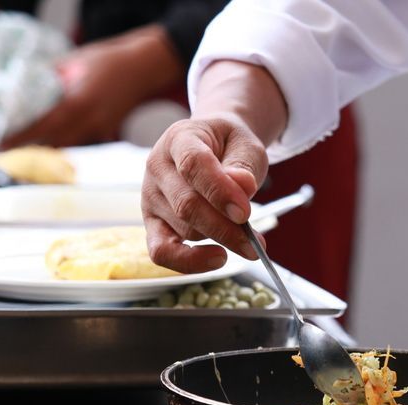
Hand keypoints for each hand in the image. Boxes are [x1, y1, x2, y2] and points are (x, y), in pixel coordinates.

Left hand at [1, 25, 182, 147]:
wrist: (143, 68)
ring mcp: (99, 128)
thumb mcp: (73, 62)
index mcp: (78, 103)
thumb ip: (50, 76)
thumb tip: (23, 85)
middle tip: (7, 145)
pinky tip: (53, 133)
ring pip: (66, 143)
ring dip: (47, 143)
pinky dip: (64, 137)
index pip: (41, 126)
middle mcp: (89, 121)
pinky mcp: (106, 130)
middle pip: (52, 142)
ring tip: (27, 140)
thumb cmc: (109, 60)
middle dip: (30, 145)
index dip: (19, 137)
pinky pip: (80, 138)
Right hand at [141, 114, 265, 271]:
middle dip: (225, 228)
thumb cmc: (228, 147)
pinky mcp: (153, 224)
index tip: (244, 213)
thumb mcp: (245, 146)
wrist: (213, 148)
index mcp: (179, 138)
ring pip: (185, 229)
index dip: (219, 191)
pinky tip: (217, 259)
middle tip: (255, 243)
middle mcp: (158, 167)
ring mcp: (151, 197)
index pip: (193, 165)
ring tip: (248, 240)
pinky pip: (162, 251)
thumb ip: (243, 165)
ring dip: (220, 240)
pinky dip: (189, 262)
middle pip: (187, 205)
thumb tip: (243, 185)